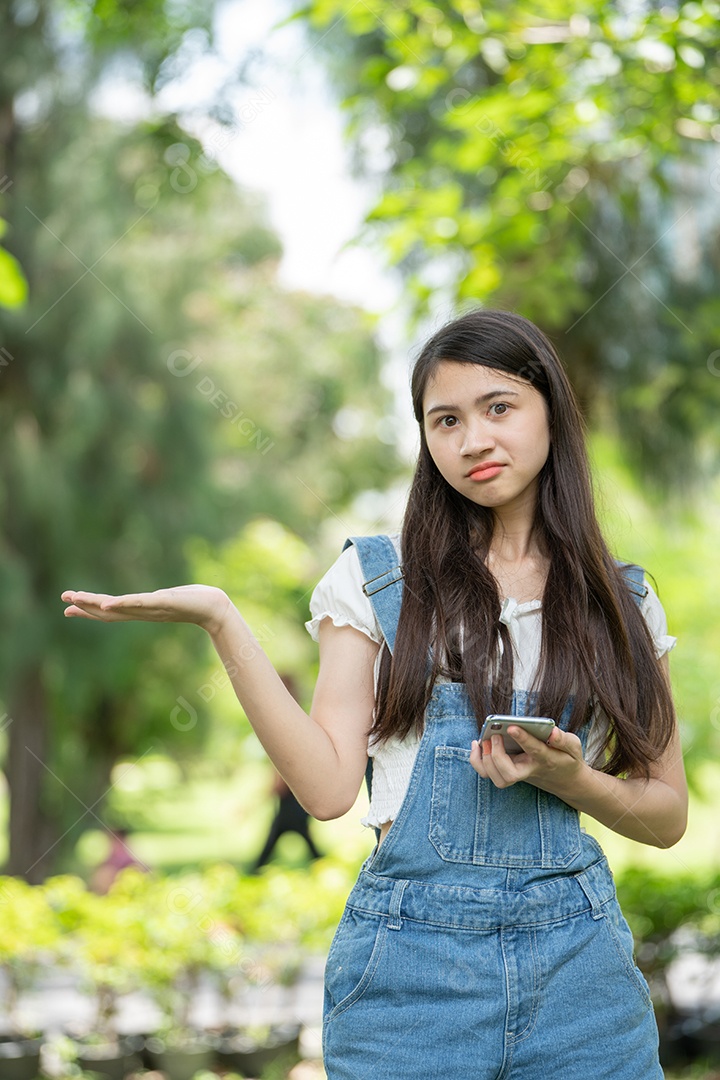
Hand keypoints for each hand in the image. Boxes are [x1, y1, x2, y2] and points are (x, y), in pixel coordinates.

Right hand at [61, 585, 231, 635]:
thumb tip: (153, 598)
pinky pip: (139, 604)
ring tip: (76, 598)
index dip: (88, 610)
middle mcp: (143, 613)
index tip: (68, 608)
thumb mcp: (170, 600)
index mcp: (142, 611)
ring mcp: (151, 609)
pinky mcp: (163, 602)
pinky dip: (123, 604)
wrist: (215, 608)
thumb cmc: (195, 603)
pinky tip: (108, 604)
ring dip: (95, 604)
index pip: (109, 612)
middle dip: (85, 606)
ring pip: (118, 608)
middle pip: (108, 612)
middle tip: (64, 600)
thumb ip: (158, 601)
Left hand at [469, 724, 584, 792]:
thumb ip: (564, 740)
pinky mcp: (508, 774)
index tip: (512, 727)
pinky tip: (478, 744)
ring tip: (483, 739)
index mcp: (547, 758)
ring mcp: (518, 774)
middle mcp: (530, 770)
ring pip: (497, 778)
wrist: (564, 781)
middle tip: (494, 735)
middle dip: (497, 756)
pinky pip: (488, 774)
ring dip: (485, 760)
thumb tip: (552, 732)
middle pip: (510, 774)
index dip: (523, 739)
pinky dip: (478, 762)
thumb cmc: (566, 759)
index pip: (534, 750)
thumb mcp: (574, 747)